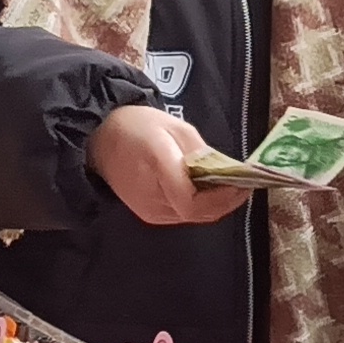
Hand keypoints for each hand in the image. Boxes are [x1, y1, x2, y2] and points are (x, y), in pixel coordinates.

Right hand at [90, 103, 251, 226]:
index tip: (243, 184)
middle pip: (198, 212)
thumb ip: (201, 152)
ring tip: (231, 186)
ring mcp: (148, 210)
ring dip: (215, 205)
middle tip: (244, 186)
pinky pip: (183, 214)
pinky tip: (208, 191)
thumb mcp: (174, 126)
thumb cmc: (137, 126)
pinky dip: (200, 206)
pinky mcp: (149, 215)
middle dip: (226, 201)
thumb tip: (226, 171)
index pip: (192, 201)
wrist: (99, 141)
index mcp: (157, 165)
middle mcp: (152, 196)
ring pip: (193, 216)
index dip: (222, 198)